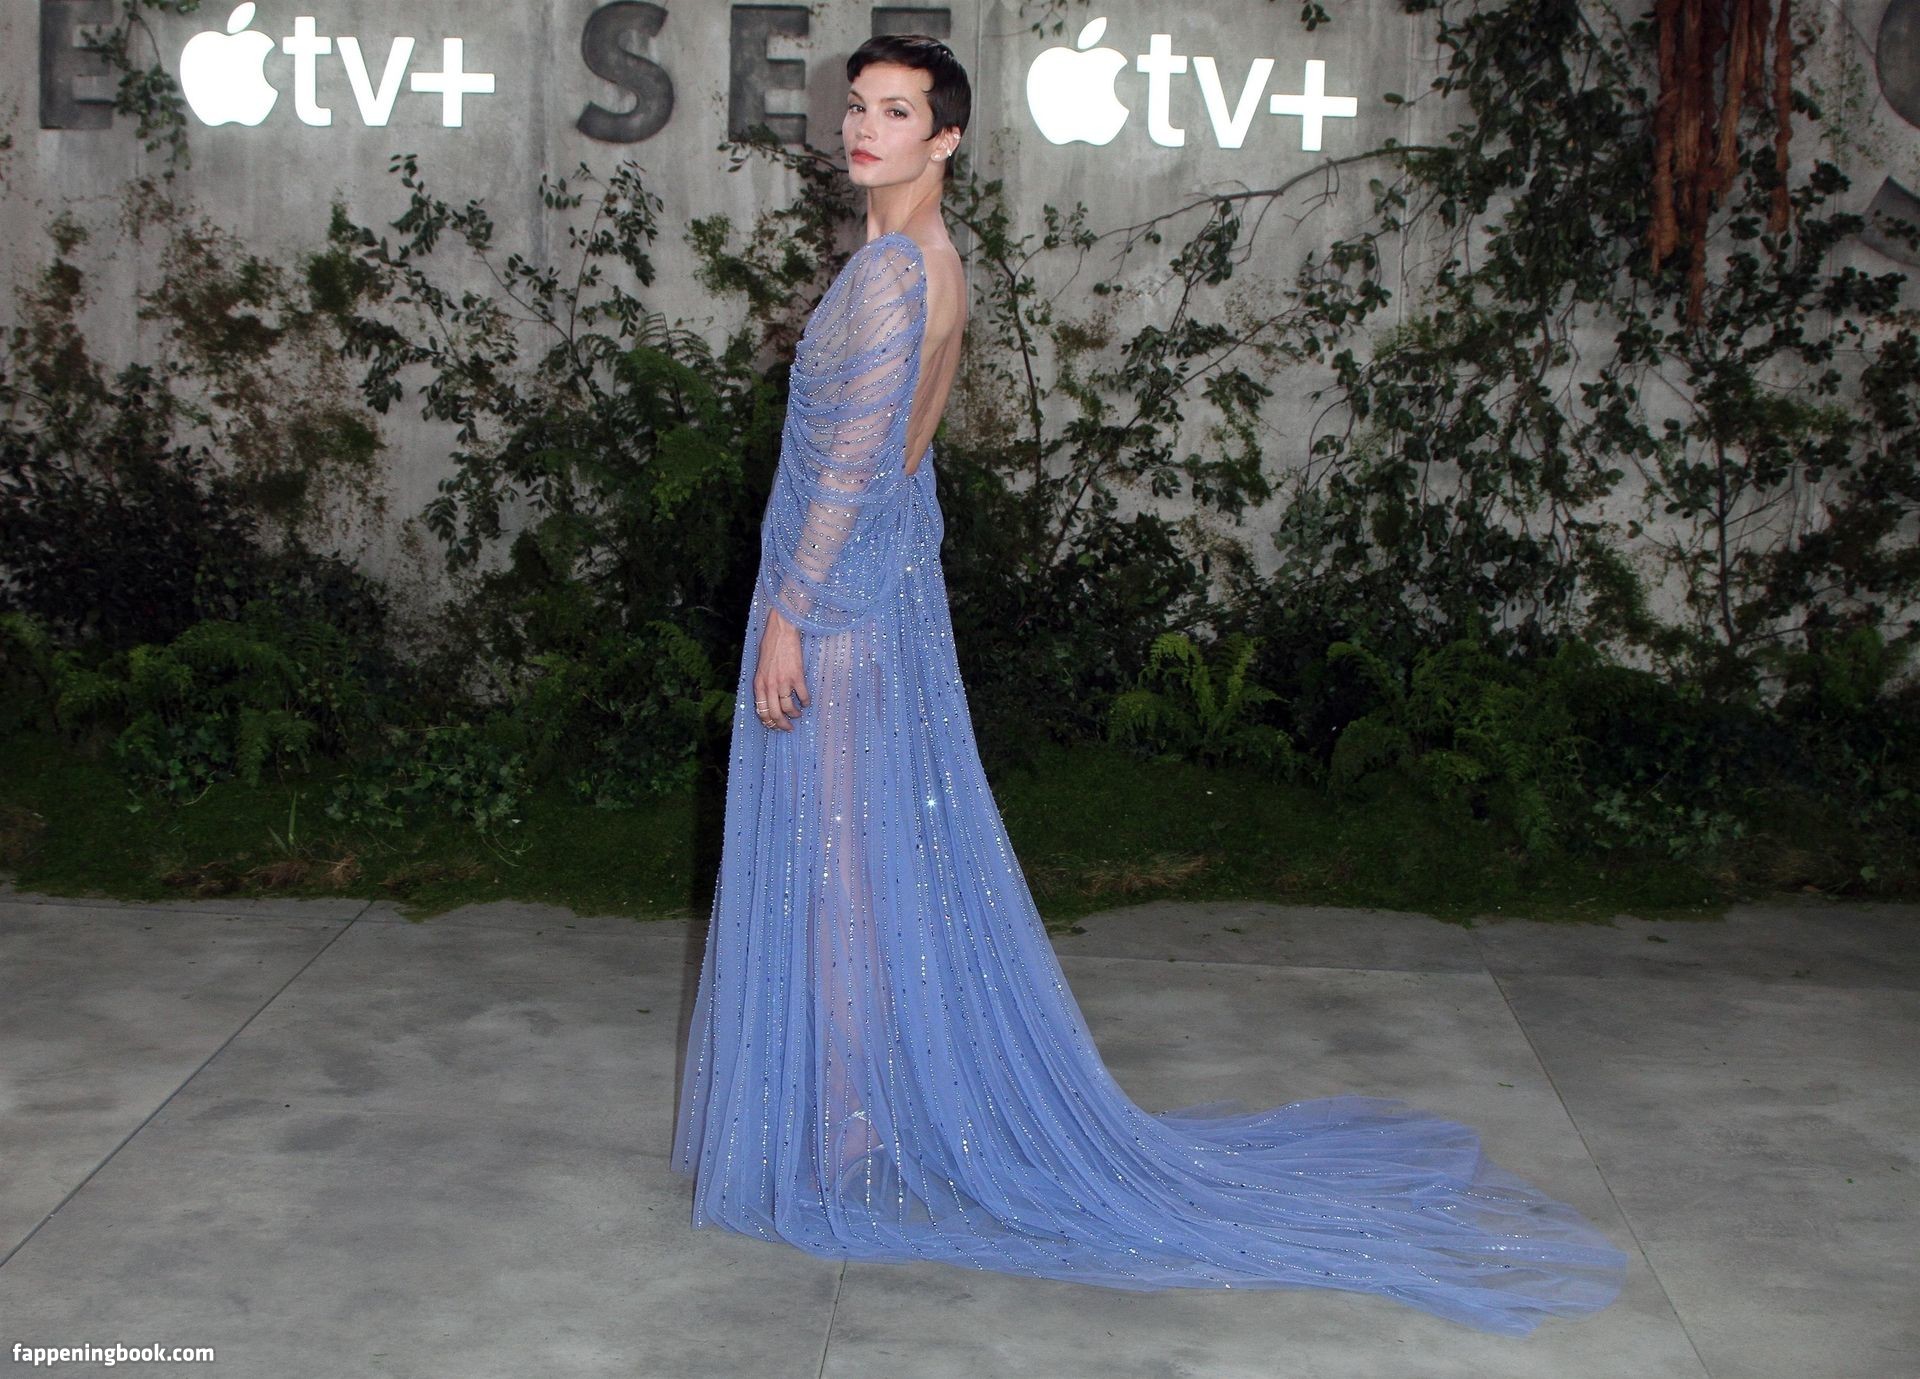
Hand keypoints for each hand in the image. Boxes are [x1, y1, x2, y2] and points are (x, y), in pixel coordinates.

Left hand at [754, 607, 809, 730]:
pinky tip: (806, 702)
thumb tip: (769, 700)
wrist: (781, 632)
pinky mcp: (797, 677)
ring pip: (789, 708)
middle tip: (788, 728)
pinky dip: (806, 702)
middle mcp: (769, 686)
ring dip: (794, 714)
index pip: (761, 711)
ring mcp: (783, 682)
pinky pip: (803, 697)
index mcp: (758, 684)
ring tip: (797, 714)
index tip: (775, 726)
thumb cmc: (770, 647)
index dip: (769, 722)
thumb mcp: (760, 668)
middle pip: (775, 714)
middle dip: (782, 725)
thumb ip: (763, 684)